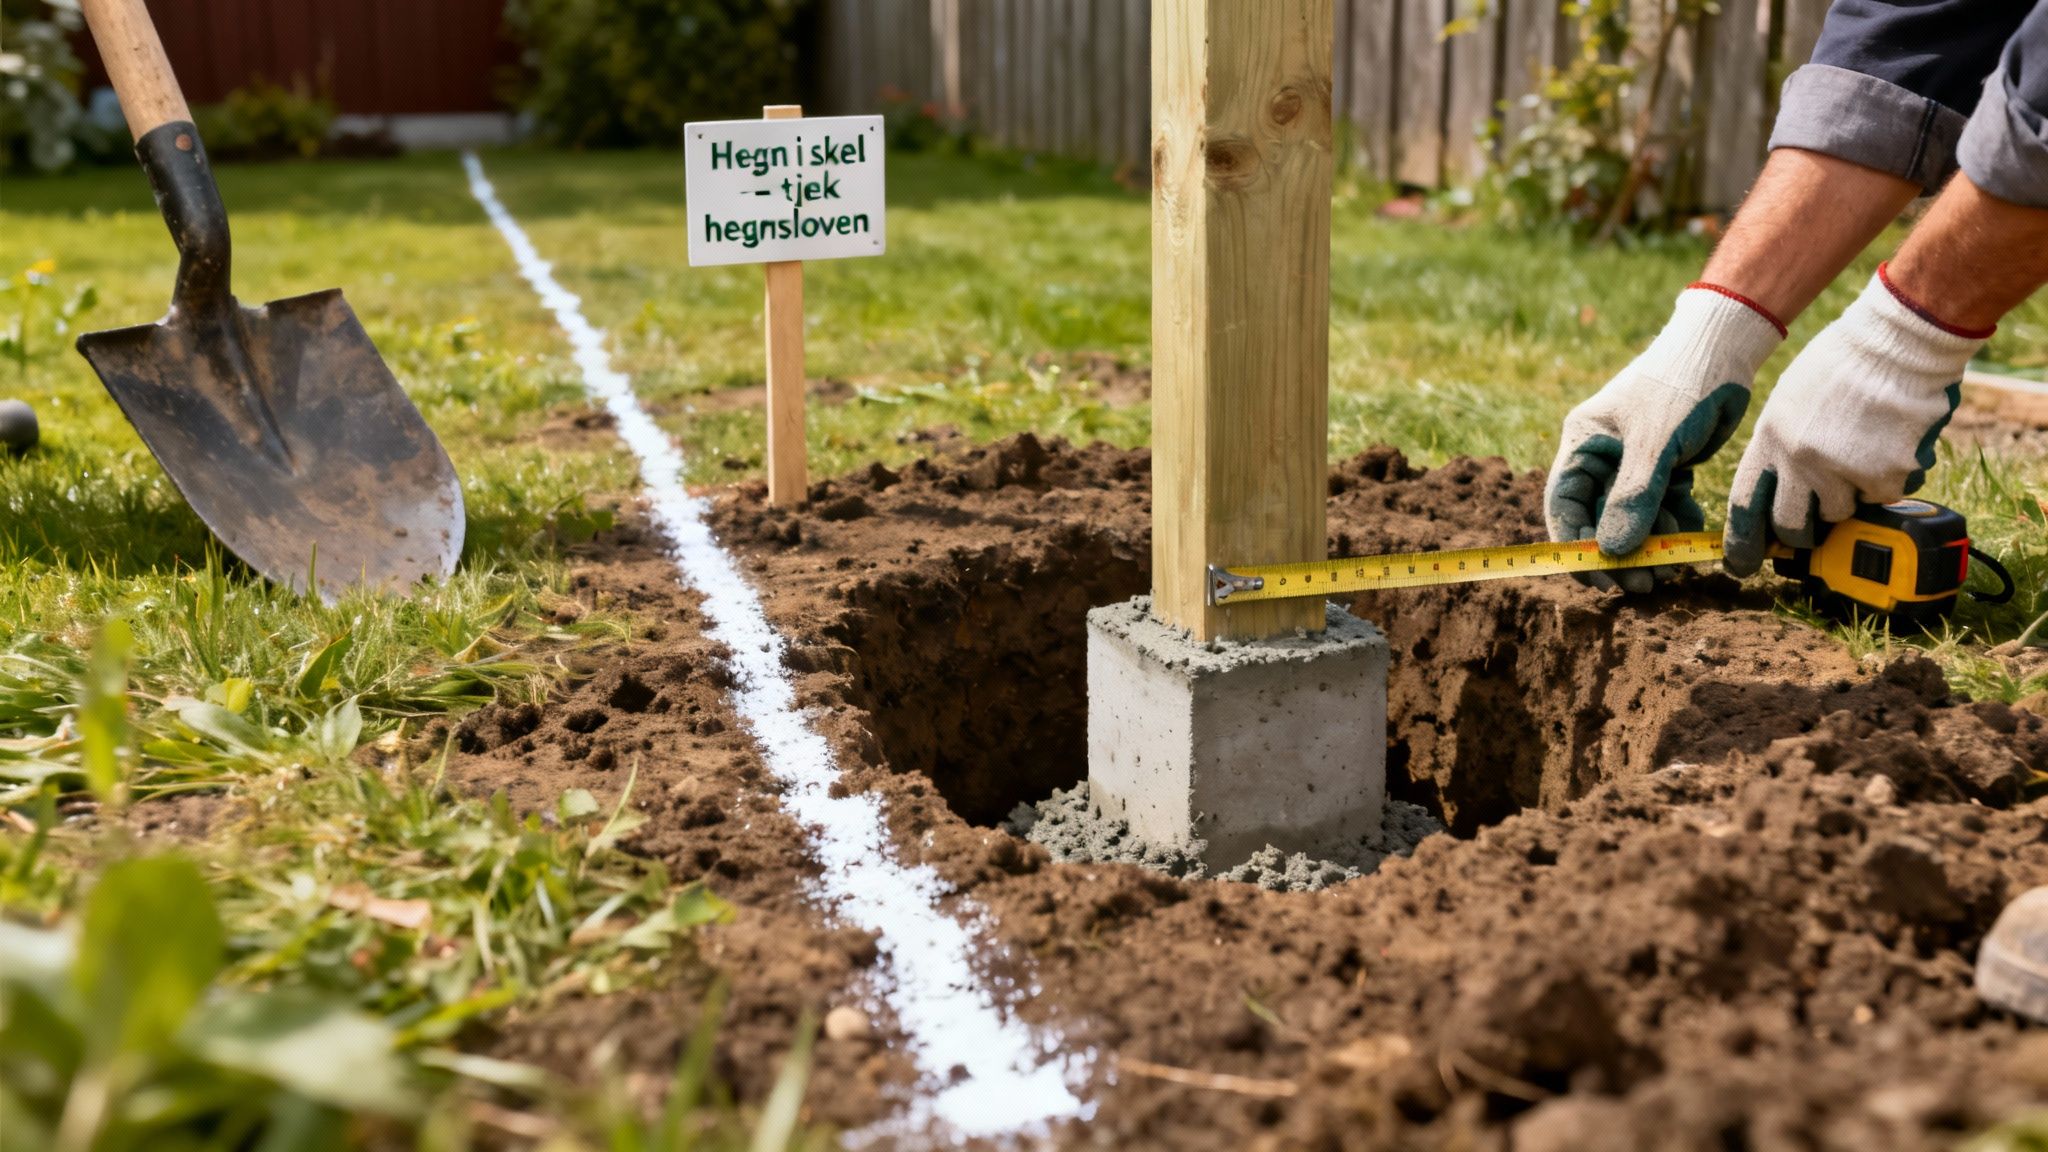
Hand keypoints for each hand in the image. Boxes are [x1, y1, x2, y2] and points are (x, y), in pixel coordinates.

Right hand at [1546, 287, 1782, 591]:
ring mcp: (1635, 462)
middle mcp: (1603, 457)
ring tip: (1674, 563)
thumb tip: (1612, 552)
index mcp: (1583, 444)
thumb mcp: (1655, 443)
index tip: (1601, 579)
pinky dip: (1676, 524)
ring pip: (1635, 517)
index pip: (1565, 505)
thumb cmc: (1681, 383)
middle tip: (1646, 583)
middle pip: (1600, 518)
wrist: (1726, 346)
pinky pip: (1664, 506)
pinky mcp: (1667, 465)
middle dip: (1622, 552)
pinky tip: (1692, 535)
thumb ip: (1633, 498)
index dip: (1577, 546)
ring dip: (1653, 543)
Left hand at [1724, 269, 1984, 576]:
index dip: (1743, 539)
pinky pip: (1884, 498)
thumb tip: (1780, 489)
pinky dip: (1891, 480)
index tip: (1743, 563)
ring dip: (1852, 496)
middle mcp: (1799, 460)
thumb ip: (1783, 445)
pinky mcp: (1883, 475)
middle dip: (1803, 532)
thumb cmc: (1845, 364)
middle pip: (1792, 524)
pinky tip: (1891, 444)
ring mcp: (1841, 470)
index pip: (1745, 503)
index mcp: (1770, 439)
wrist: (1895, 343)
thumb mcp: (1791, 402)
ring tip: (1863, 455)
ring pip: (1842, 513)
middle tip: (1817, 524)